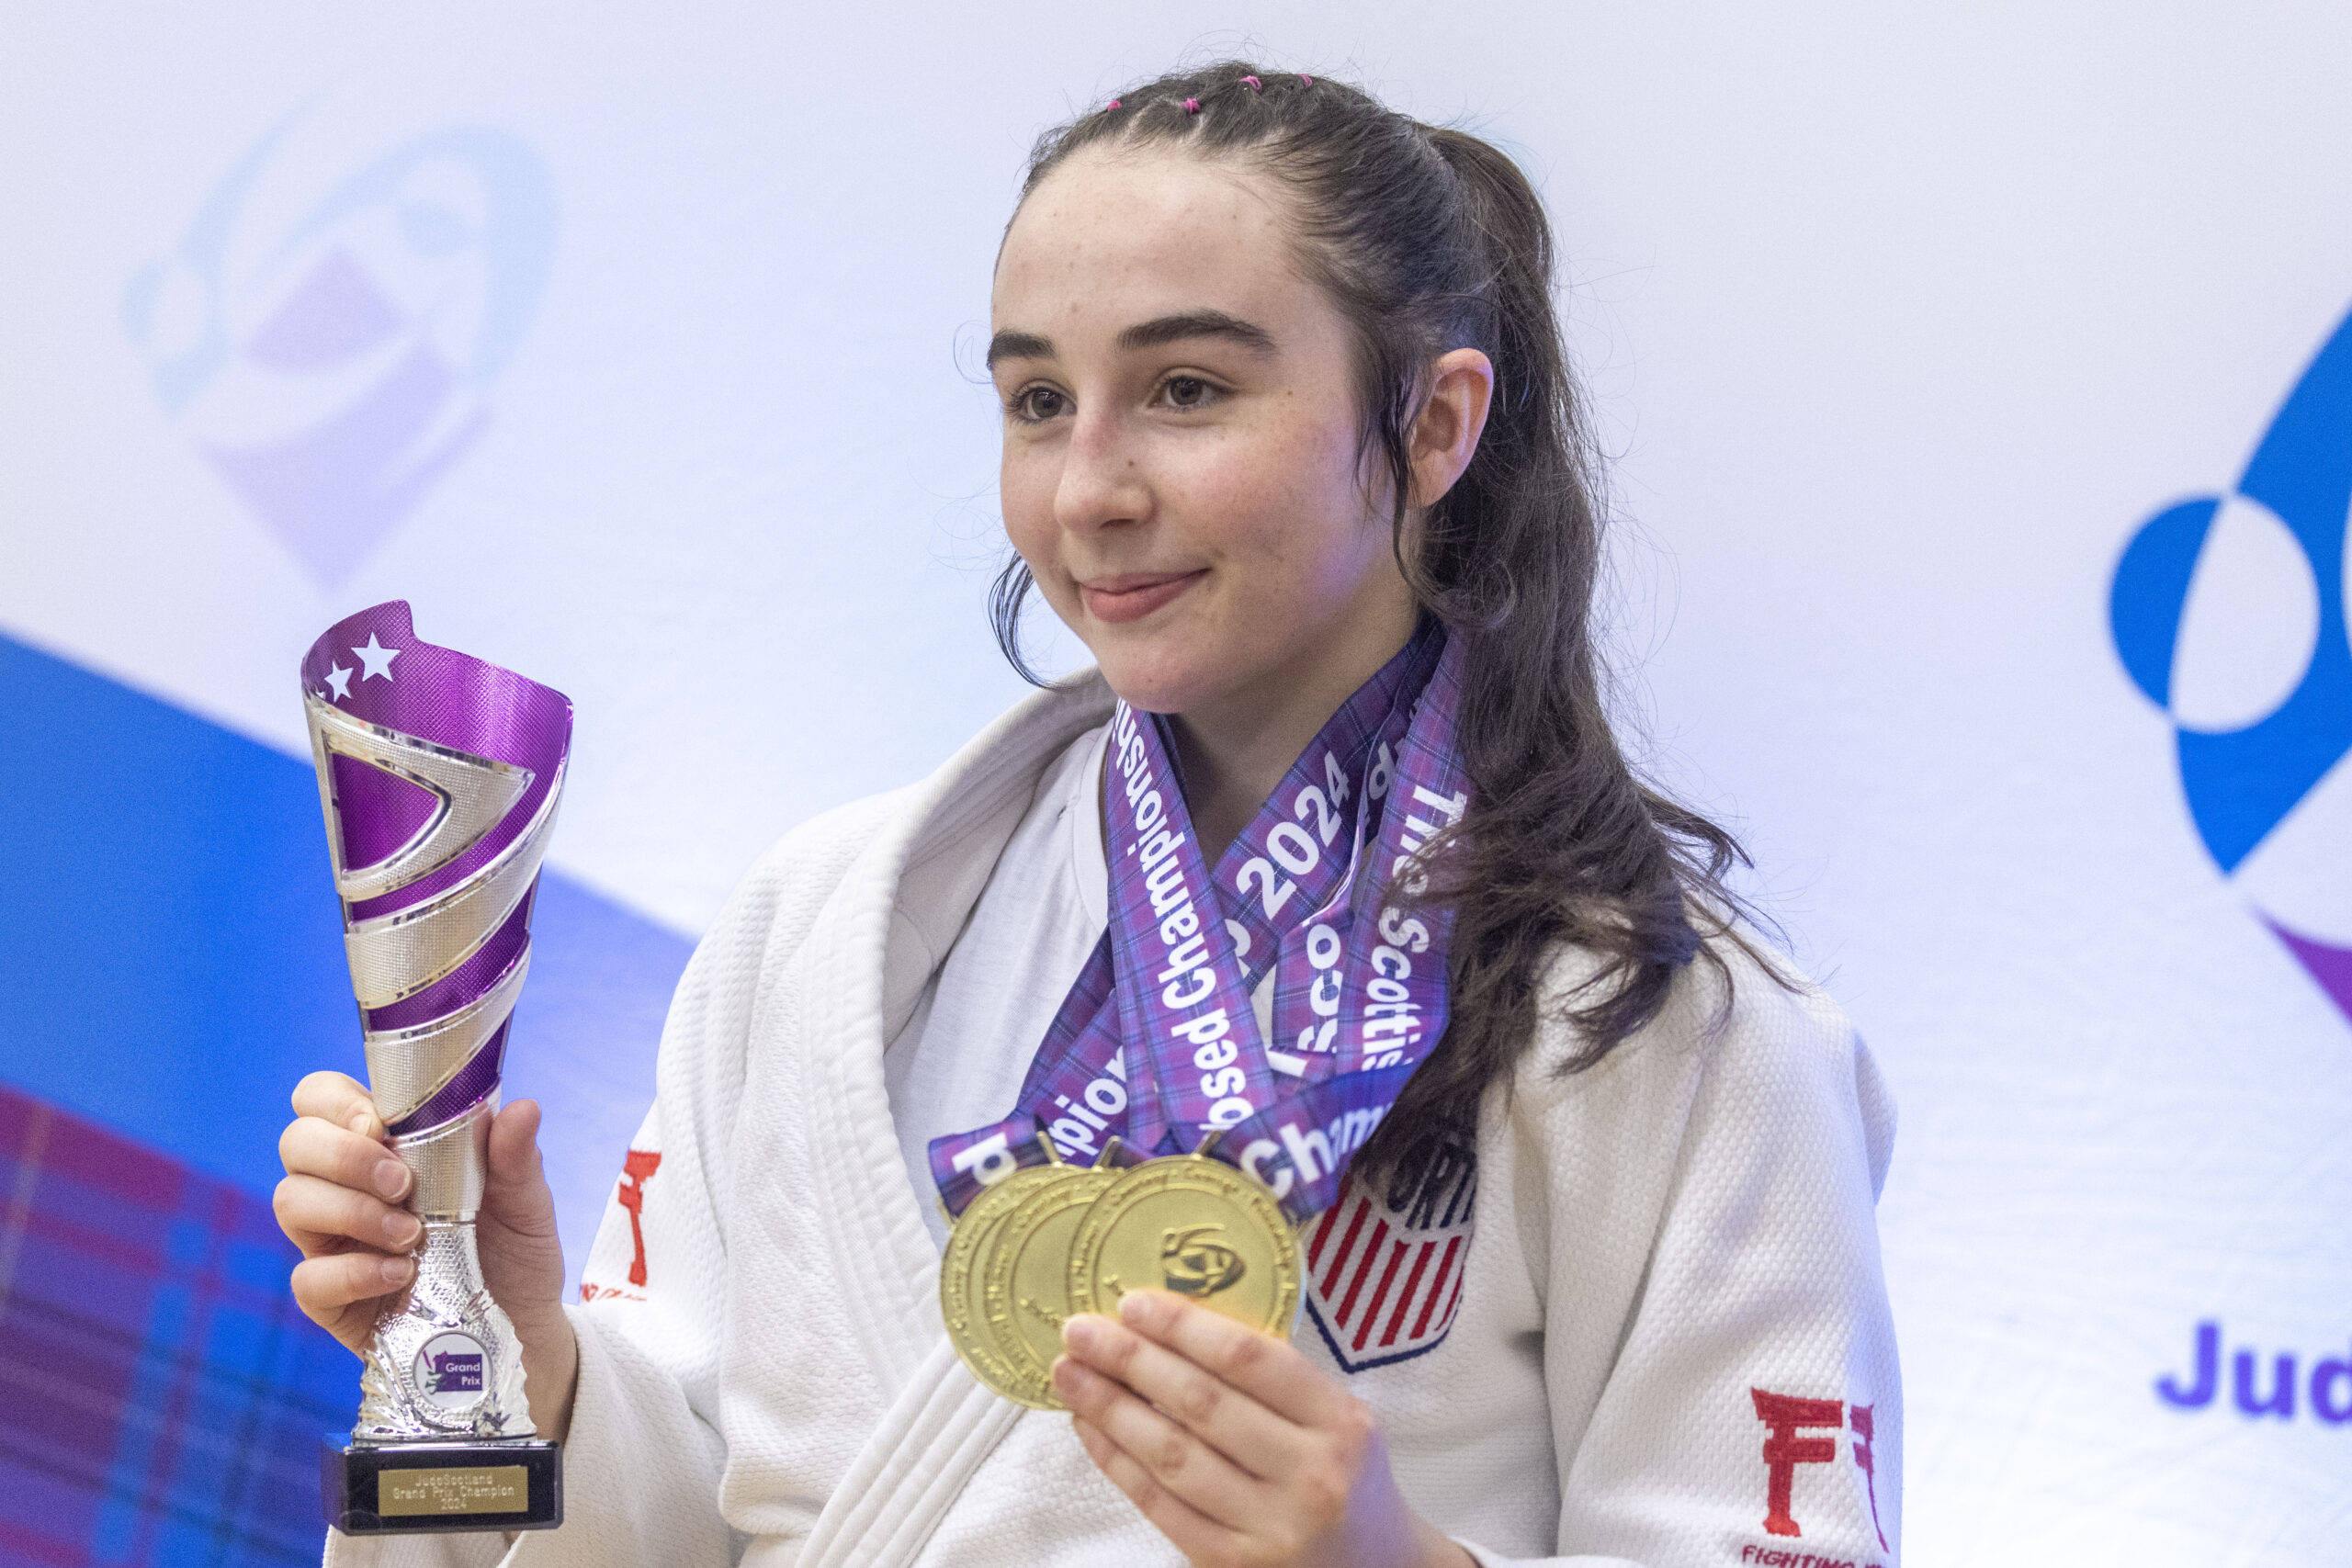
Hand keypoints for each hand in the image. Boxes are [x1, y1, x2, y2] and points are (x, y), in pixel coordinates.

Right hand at [273, 1071, 579, 1439]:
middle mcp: (347, 1187)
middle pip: (296, 1144)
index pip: (322, 1099)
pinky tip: (400, 1275)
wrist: (522, 1327)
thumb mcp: (526, 1201)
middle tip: (402, 1183)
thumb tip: (523, 1108)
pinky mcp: (331, 1299)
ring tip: (412, 1234)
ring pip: (290, 1201)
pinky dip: (353, 1271)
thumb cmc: (514, 1251)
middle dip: (343, 1156)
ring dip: (350, 1210)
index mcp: (388, 1147)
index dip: (335, 1102)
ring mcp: (334, 1243)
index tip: (379, 1124)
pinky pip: (307, 1277)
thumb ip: (516, 1157)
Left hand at [1054, 1291, 1473, 1567]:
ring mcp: (1270, 1527)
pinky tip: (1090, 1428)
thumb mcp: (1335, 1417)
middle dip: (1131, 1361)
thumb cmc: (1343, 1476)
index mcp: (1339, 1422)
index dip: (1184, 1327)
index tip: (1133, 1303)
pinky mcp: (1232, 1566)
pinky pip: (1161, 1506)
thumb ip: (1270, 1378)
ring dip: (1111, 1409)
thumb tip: (1169, 1326)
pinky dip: (1118, 1463)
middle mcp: (1310, 1475)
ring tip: (1071, 1374)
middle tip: (1080, 1330)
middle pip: (1202, 1405)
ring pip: (1173, 1456)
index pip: (1250, 1360)